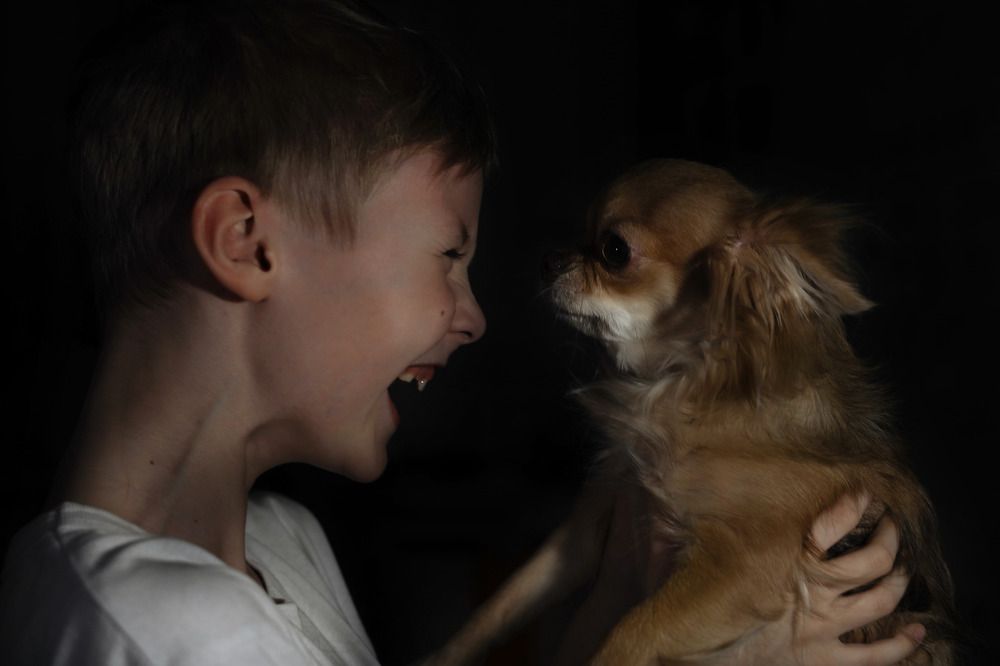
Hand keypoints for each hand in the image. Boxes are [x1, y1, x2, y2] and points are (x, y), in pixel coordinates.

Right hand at [709, 494, 925, 665]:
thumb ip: (734, 527)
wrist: (694, 648)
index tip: (863, 493)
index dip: (852, 505)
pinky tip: (918, 632)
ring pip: (881, 601)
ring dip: (898, 582)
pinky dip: (901, 644)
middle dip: (888, 540)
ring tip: (903, 568)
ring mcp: (823, 628)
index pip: (833, 525)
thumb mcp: (713, 552)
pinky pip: (875, 655)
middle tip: (890, 526)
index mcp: (788, 562)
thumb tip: (717, 488)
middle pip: (872, 562)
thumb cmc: (700, 600)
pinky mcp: (824, 659)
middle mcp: (814, 593)